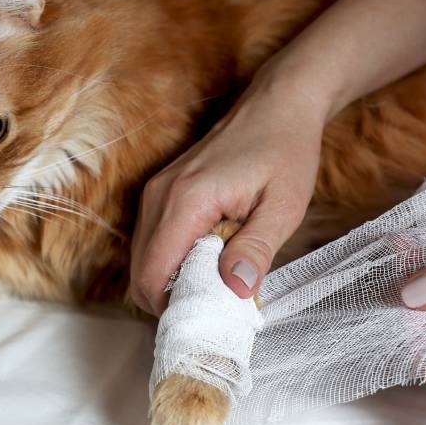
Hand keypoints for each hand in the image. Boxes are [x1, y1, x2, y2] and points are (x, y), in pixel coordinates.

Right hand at [130, 62, 327, 315]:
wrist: (277, 105)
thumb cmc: (286, 152)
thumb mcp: (284, 207)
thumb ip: (256, 249)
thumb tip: (235, 291)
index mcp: (186, 201)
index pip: (153, 275)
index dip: (174, 308)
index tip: (210, 319)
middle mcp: (159, 196)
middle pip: (140, 274)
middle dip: (171, 301)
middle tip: (216, 309)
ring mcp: (155, 192)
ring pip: (143, 260)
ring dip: (172, 282)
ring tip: (217, 284)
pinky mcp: (161, 192)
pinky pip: (152, 242)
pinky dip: (172, 262)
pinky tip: (210, 261)